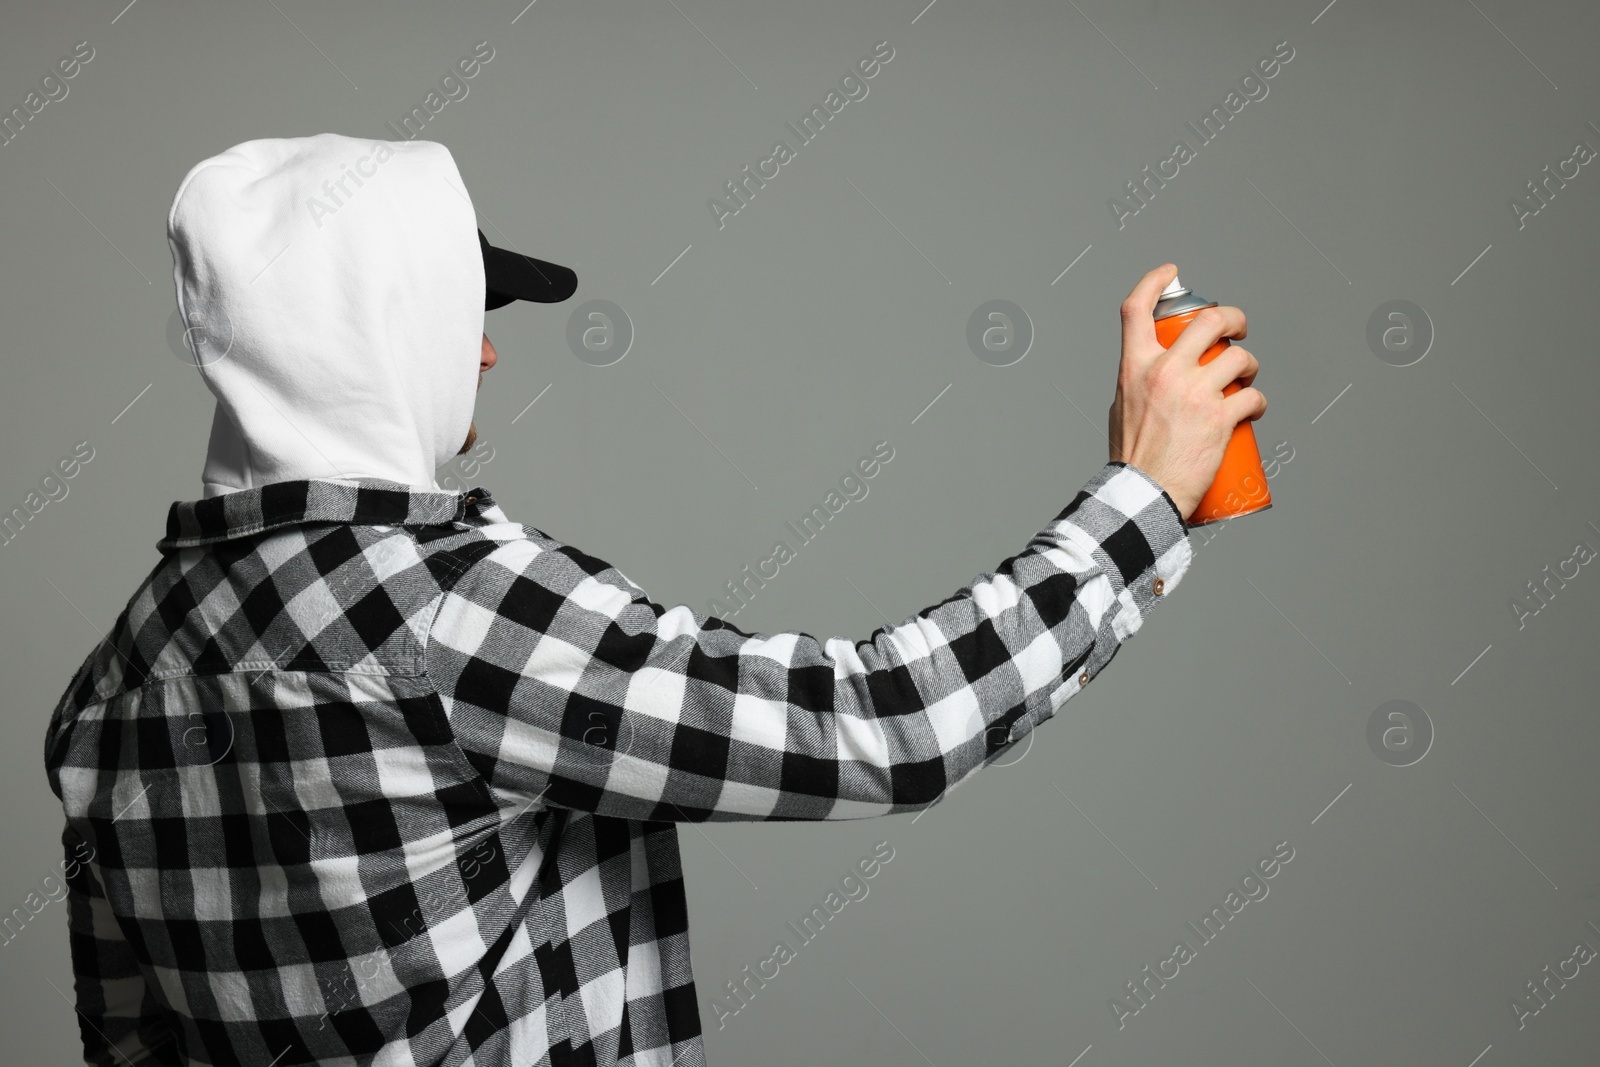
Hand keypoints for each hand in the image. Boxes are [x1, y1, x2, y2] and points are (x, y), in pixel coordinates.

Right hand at [1107, 263, 1266, 519]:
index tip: (1171, 273)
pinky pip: (1252, 396)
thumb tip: (1154, 374)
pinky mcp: (1219, 418)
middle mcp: (1164, 372)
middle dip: (1232, 318)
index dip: (1154, 281)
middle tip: (1238, 330)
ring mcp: (1194, 394)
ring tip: (1246, 377)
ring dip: (1249, 364)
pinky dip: (1258, 401)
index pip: (1136, 308)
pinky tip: (1255, 409)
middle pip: (1208, 321)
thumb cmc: (1131, 458)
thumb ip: (1137, 384)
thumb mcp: (1121, 408)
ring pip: (1238, 357)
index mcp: (1134, 367)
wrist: (1142, 494)